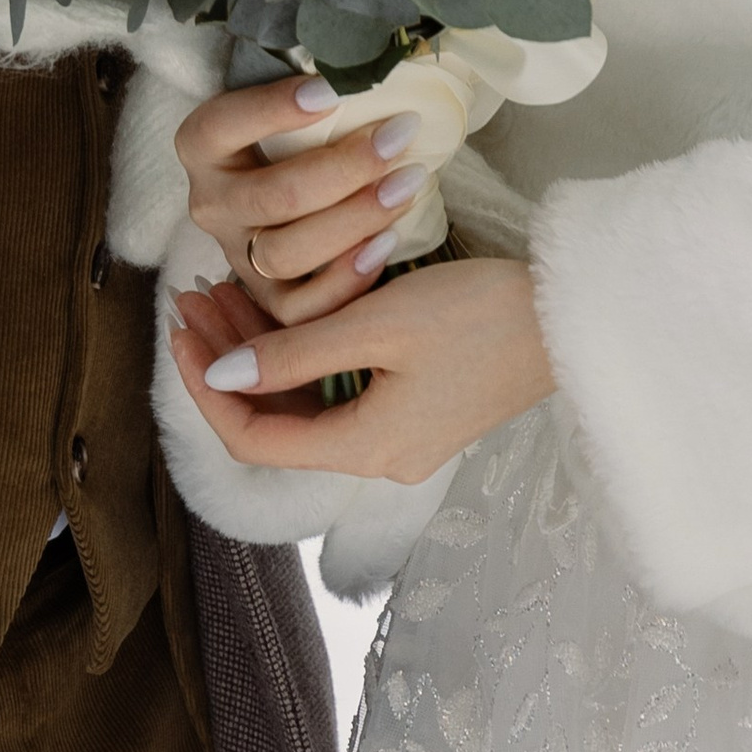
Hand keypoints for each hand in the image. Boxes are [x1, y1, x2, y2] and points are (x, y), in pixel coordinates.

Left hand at [170, 256, 553, 486]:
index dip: (206, 386)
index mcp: (364, 448)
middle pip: (277, 420)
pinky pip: (339, 392)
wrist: (572, 317)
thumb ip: (294, 353)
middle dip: (228, 360)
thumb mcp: (377, 324)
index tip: (179, 329)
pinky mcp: (419, 411)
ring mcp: (401, 437)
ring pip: (305, 403)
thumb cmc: (481, 314)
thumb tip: (222, 376)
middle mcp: (379, 457)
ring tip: (224, 294)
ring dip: (263, 353)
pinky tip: (281, 312)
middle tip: (192, 298)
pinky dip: (303, 356)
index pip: (255, 437)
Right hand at [173, 74, 436, 328]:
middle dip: (344, 168)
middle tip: (400, 136)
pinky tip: (387, 242)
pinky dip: (346, 280)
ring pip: (284, 254)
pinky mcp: (267, 299)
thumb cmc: (309, 132)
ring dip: (354, 221)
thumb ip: (321, 86)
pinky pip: (299, 310)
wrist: (301, 188)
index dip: (273, 110)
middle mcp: (211, 204)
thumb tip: (379, 55)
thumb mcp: (300, 103)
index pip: (222, 125)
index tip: (333, 90)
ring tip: (408, 185)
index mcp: (203, 146)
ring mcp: (237, 255)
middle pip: (271, 197)